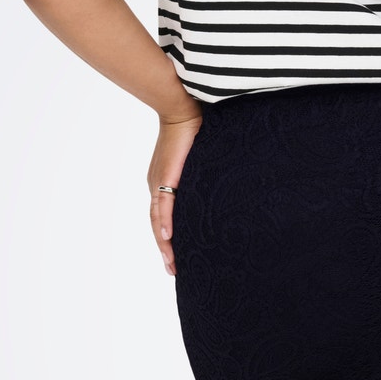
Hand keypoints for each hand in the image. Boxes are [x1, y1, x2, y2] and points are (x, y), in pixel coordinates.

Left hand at [148, 109, 202, 276]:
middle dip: (166, 249)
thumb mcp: (200, 160)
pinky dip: (164, 223)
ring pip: (158, 220)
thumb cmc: (194, 129)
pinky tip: (168, 239)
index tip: (176, 256)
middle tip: (174, 271)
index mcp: (164, 183)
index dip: (169, 237)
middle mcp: (157, 186)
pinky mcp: (166, 176)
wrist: (182, 108)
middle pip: (158, 224)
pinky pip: (164, 205)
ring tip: (171, 264)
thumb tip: (223, 180)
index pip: (164, 216)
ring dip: (164, 244)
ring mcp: (159, 182)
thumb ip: (204, 174)